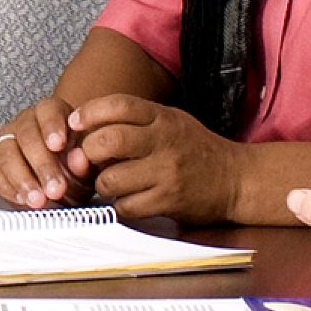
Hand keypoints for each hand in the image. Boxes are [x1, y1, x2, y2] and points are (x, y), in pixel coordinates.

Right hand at [0, 93, 84, 207]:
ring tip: (38, 201)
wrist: (64, 179)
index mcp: (53, 112)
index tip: (57, 145)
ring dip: (22, 179)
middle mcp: (26, 121)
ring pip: (5, 152)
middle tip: (56, 189)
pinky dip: (5, 186)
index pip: (48, 110)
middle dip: (41, 165)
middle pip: (27, 135)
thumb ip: (84, 163)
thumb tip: (78, 160)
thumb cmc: (77, 167)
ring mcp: (6, 138)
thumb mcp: (88, 165)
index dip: (51, 126)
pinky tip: (21, 199)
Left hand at [62, 95, 243, 223]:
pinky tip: (126, 199)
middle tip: (86, 159)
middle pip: (109, 140)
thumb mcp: (170, 121)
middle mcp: (164, 142)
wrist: (236, 179)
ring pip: (112, 178)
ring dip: (101, 183)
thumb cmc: (195, 149)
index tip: (75, 122)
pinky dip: (119, 204)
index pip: (119, 105)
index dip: (90, 112)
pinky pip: (126, 205)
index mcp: (163, 118)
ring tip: (109, 182)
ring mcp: (167, 173)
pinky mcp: (169, 201)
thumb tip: (87, 126)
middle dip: (88, 151)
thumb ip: (135, 120)